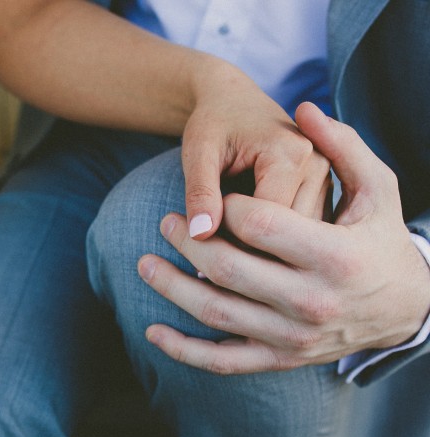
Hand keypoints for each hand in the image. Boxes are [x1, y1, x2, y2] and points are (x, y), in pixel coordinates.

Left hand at [137, 102, 429, 374]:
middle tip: (162, 221)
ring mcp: (294, 336)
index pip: (264, 225)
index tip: (221, 198)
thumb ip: (342, 146)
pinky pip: (223, 361)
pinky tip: (152, 331)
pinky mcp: (280, 360)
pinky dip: (184, 350)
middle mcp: (314, 302)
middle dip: (189, 242)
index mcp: (337, 255)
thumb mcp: (379, 188)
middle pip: (231, 268)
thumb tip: (303, 107)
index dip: (231, 207)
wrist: (407, 307)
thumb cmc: (381, 238)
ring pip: (217, 312)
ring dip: (172, 288)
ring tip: (143, 263)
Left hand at [181, 65, 331, 237]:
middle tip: (209, 247)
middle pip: (286, 234)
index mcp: (293, 154)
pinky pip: (301, 233)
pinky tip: (246, 241)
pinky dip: (275, 243)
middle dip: (248, 248)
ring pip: (297, 240)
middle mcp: (319, 167)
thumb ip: (199, 191)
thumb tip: (201, 235)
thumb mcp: (198, 152)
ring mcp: (327, 180)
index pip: (265, 222)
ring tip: (226, 241)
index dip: (230, 238)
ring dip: (263, 250)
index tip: (200, 237)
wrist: (232, 99)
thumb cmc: (212, 123)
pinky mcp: (324, 192)